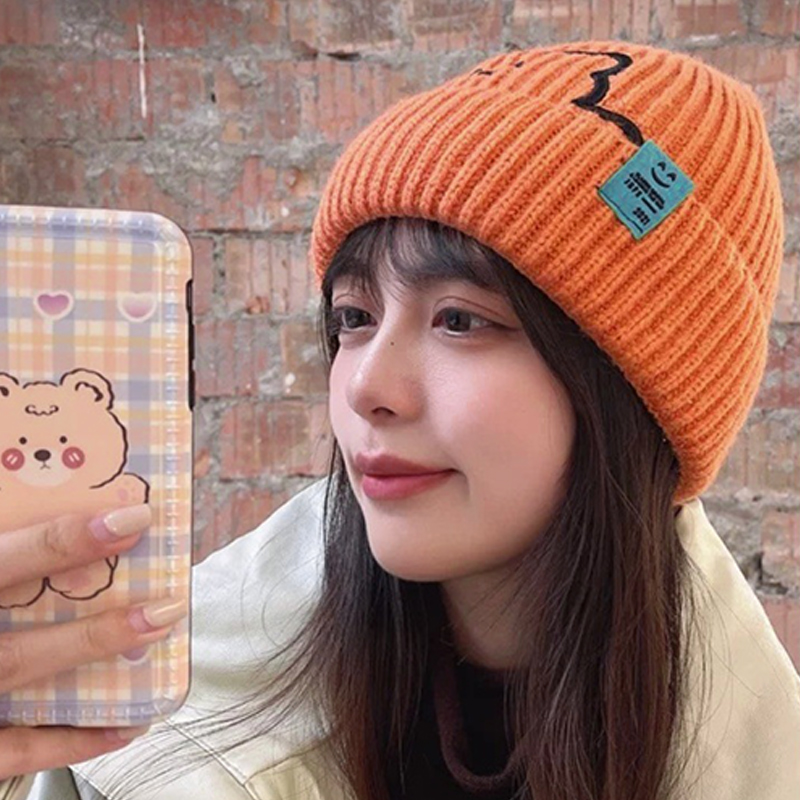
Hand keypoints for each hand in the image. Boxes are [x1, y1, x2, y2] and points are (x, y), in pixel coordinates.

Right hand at [0, 505, 188, 778]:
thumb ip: (10, 547)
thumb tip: (37, 500)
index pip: (6, 561)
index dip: (69, 540)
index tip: (133, 519)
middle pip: (17, 637)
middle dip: (94, 623)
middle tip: (164, 605)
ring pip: (20, 679)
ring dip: (91, 659)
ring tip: (154, 636)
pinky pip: (15, 752)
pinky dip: (73, 741)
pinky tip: (125, 725)